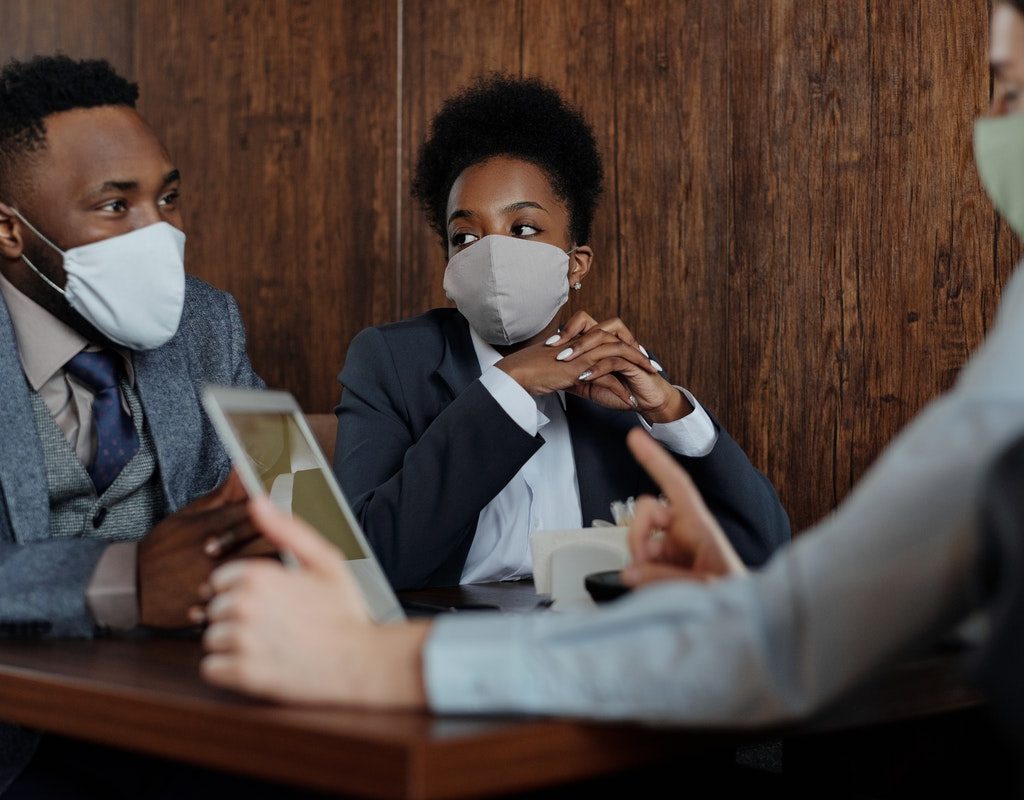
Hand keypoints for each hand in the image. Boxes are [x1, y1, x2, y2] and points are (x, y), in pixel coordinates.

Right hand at [138, 470, 269, 627]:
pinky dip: (247, 600)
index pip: (251, 515)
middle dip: (276, 544)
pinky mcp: (205, 607)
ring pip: (255, 576)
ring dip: (269, 573)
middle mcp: (211, 554)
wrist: (129, 585)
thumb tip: (241, 470)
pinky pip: (238, 604)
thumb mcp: (187, 516)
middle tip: (286, 546)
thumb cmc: (162, 547)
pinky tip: (254, 598)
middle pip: (260, 544)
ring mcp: (209, 582)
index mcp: (207, 527)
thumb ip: (220, 496)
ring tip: (277, 574)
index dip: (270, 515)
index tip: (277, 518)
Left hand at [200, 495, 429, 706]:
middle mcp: (245, 605)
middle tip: (272, 626)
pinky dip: (229, 669)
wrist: (362, 661)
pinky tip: (257, 664)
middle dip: (236, 618)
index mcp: (259, 575)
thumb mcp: (325, 560)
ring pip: (211, 639)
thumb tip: (258, 501)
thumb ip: (286, 529)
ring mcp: (243, 641)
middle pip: (214, 610)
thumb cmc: (344, 611)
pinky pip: (211, 669)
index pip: (219, 581)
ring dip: (231, 645)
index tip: (267, 602)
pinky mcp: (244, 674)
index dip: (242, 591)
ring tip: (266, 645)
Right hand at [495, 333, 645, 408]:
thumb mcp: (564, 370)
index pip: (610, 335)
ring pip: (619, 352)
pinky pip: (607, 372)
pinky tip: (628, 398)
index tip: (640, 359)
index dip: (628, 345)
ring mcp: (582, 351)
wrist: (519, 373)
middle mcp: (583, 341)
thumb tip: (594, 381)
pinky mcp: (580, 364)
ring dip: (637, 365)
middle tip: (652, 366)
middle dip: (639, 353)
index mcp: (580, 339)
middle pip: (620, 339)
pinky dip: (620, 387)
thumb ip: (580, 371)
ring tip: (649, 378)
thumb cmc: (534, 371)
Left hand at [544, 312, 692, 421]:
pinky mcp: (634, 364)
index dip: (568, 329)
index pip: (585, 323)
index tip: (549, 344)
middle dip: (571, 337)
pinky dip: (597, 369)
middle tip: (553, 349)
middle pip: (593, 327)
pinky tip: (584, 376)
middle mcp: (615, 343)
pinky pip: (614, 361)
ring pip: (604, 340)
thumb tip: (552, 377)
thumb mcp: (591, 386)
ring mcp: (625, 351)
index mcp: (604, 344)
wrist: (646, 402)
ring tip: (565, 360)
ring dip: (582, 349)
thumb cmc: (622, 392)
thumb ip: (575, 379)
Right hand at [621, 428, 745, 586]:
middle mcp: (685, 533)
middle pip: (646, 511)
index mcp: (700, 526)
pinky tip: (651, 588)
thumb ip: (664, 578)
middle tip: (640, 563)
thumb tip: (632, 572)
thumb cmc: (737, 595)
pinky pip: (640, 562)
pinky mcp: (665, 566)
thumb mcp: (703, 585)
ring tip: (654, 585)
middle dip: (636, 534)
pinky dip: (640, 574)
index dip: (655, 459)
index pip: (675, 484)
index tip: (636, 437)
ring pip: (639, 540)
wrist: (743, 617)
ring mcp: (673, 549)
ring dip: (639, 561)